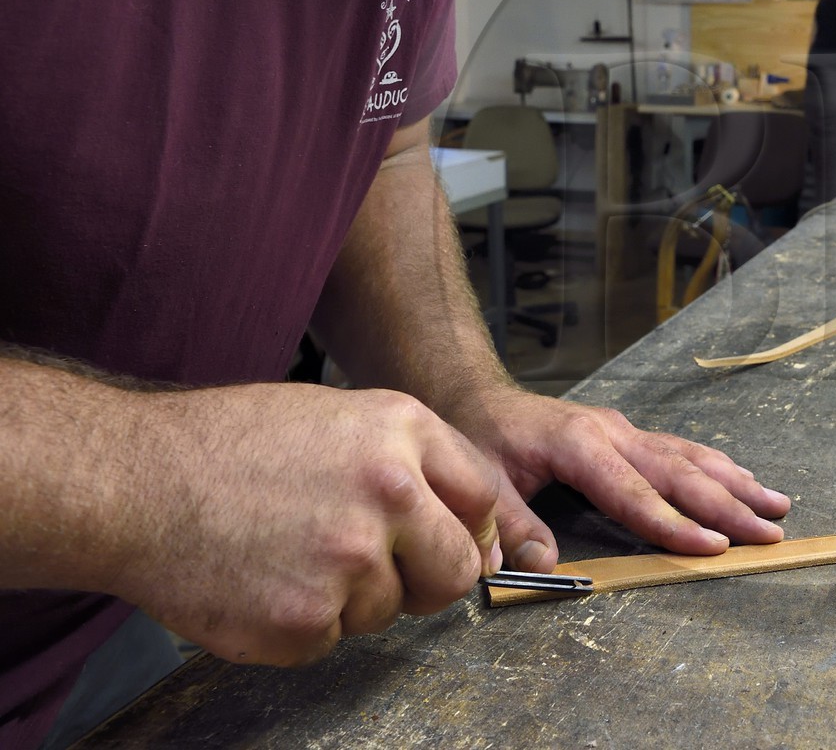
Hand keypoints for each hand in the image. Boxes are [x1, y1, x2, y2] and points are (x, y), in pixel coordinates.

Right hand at [109, 384, 500, 665]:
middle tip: (379, 570)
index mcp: (400, 432)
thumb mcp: (336, 416)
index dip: (474, 528)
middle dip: (429, 579)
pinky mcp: (305, 620)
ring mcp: (348, 562)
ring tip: (289, 555)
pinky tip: (262, 582)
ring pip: (389, 610)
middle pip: (456, 569)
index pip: (481, 496)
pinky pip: (331, 640)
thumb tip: (471, 523)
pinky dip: (302, 624)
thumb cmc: (227, 446)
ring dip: (351, 599)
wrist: (133, 483)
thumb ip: (409, 461)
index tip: (463, 544)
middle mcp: (388, 494)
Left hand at [443, 388, 790, 572]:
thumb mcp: (484, 484)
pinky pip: (681, 450)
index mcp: (579, 446)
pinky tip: (743, 479)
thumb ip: (512, 526)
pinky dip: (717, 466)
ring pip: (689, 456)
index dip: (675, 524)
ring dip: (735, 482)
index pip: (634, 494)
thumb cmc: (482, 439)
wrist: (479, 398)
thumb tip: (543, 566)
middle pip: (678, 472)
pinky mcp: (627, 434)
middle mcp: (611, 433)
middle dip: (728, 504)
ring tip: (777, 504)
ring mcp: (623, 430)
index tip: (714, 547)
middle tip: (769, 531)